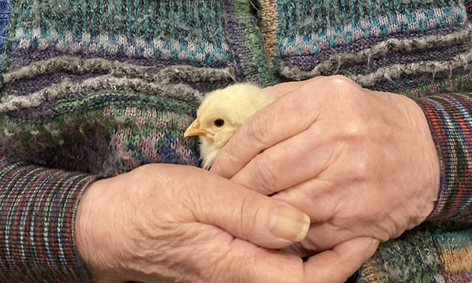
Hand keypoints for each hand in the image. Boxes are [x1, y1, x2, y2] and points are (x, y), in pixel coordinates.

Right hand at [74, 162, 378, 282]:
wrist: (105, 226)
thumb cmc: (149, 206)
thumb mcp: (200, 197)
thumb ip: (250, 213)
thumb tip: (301, 226)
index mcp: (236, 267)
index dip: (341, 263)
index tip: (366, 233)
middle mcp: (237, 278)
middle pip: (301, 280)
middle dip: (336, 256)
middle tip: (362, 218)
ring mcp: (230, 273)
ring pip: (286, 271)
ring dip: (316, 248)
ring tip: (339, 210)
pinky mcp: (224, 261)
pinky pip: (267, 261)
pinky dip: (289, 241)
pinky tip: (296, 211)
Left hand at [209, 76, 440, 256]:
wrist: (428, 152)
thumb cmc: (367, 119)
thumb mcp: (328, 92)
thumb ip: (282, 100)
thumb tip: (232, 116)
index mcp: (325, 101)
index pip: (259, 129)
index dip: (229, 152)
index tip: (215, 166)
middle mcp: (337, 138)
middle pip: (265, 170)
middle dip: (236, 187)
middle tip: (220, 194)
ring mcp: (348, 180)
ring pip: (282, 205)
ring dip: (255, 214)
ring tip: (241, 213)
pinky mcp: (357, 217)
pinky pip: (307, 232)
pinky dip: (285, 233)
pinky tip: (273, 229)